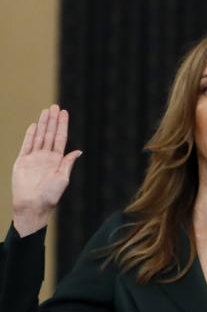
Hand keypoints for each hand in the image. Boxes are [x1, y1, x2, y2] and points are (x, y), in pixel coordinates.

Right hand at [12, 104, 81, 236]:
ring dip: (43, 123)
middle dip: (53, 120)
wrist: (32, 205)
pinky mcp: (22, 161)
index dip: (62, 126)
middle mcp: (46, 157)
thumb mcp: (63, 179)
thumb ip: (67, 164)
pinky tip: (35, 125)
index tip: (64, 113)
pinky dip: (30, 135)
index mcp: (57, 160)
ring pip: (39, 136)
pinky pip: (27, 145)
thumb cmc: (50, 195)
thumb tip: (78, 151)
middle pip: (50, 134)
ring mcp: (34, 158)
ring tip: (46, 110)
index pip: (60, 139)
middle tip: (55, 106)